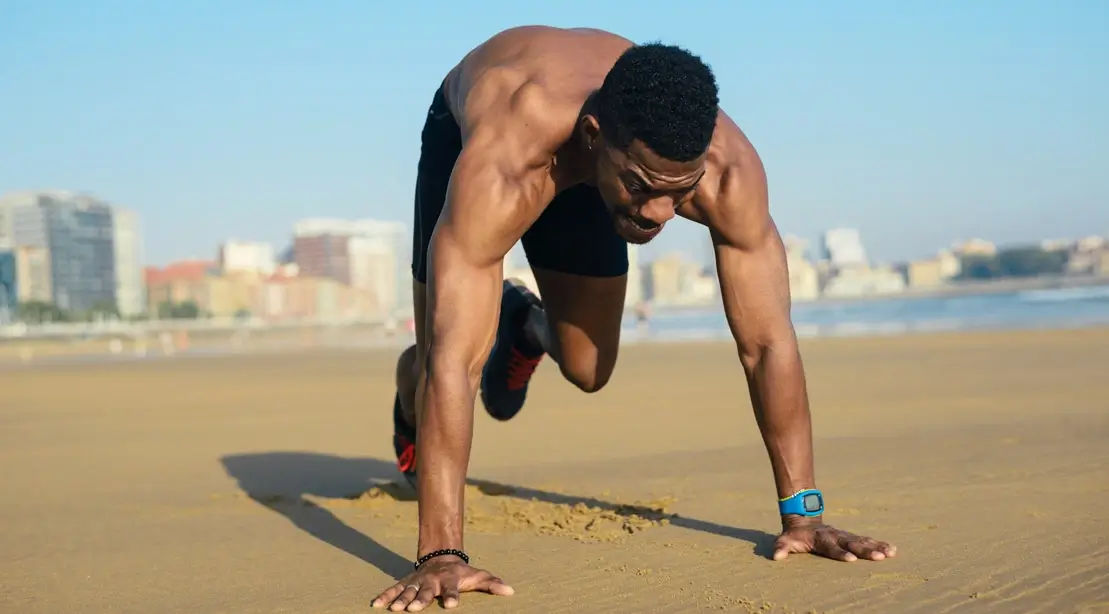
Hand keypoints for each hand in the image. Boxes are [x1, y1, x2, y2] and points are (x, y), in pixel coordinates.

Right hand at [371, 556, 513, 611]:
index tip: (452, 605)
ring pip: (408, 590)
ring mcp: (417, 581)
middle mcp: (432, 581)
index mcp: (450, 580)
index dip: (453, 597)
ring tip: (396, 609)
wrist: (441, 557)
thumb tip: (511, 591)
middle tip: (414, 608)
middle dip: (420, 599)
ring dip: (401, 599)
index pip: (453, 589)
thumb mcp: (478, 576)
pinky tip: (376, 604)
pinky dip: (385, 595)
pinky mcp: (406, 582)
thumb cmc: (462, 573)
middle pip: (426, 591)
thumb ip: (493, 584)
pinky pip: (393, 589)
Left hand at [773, 519, 896, 561]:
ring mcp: (845, 536)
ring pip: (863, 540)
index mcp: (821, 538)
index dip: (840, 553)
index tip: (851, 559)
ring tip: (891, 553)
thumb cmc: (795, 535)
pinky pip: (868, 540)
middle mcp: (836, 536)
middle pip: (852, 544)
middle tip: (879, 557)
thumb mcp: (786, 540)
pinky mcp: (851, 537)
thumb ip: (781, 547)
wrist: (803, 519)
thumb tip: (776, 557)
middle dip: (865, 550)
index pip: (831, 547)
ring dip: (877, 547)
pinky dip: (880, 544)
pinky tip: (893, 549)